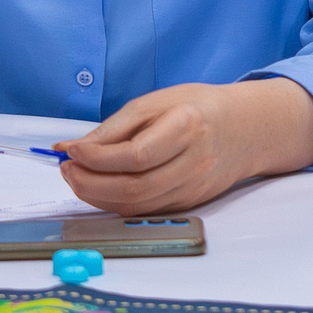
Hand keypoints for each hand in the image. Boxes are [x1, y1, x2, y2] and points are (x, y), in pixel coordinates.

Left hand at [56, 79, 312, 215]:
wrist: (245, 129)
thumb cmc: (197, 107)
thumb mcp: (155, 102)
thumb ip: (113, 127)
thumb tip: (69, 148)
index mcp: (187, 128)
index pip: (136, 155)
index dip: (97, 157)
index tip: (70, 149)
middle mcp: (193, 164)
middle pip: (134, 187)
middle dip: (90, 183)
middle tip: (66, 169)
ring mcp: (193, 189)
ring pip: (136, 205)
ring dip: (98, 196)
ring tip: (77, 178)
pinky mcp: (188, 204)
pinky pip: (145, 210)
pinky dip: (115, 203)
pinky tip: (100, 188)